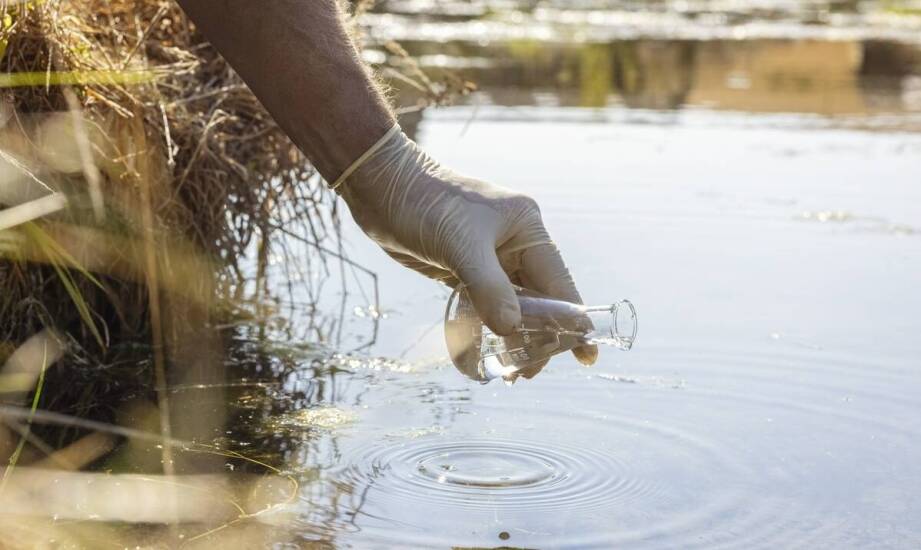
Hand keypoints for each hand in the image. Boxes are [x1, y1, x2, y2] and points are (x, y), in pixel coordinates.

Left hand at [337, 126, 597, 370]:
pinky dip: (485, 327)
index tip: (585, 356)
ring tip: (508, 372)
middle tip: (525, 373)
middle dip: (538, 337)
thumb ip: (488, 287)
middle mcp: (514, 244)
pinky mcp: (464, 269)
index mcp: (526, 229)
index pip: (559, 283)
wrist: (378, 186)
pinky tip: (483, 351)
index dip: (572, 321)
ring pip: (512, 306)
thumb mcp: (459, 245)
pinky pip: (484, 305)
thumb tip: (512, 329)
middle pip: (539, 300)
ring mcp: (489, 258)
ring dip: (511, 337)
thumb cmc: (423, 204)